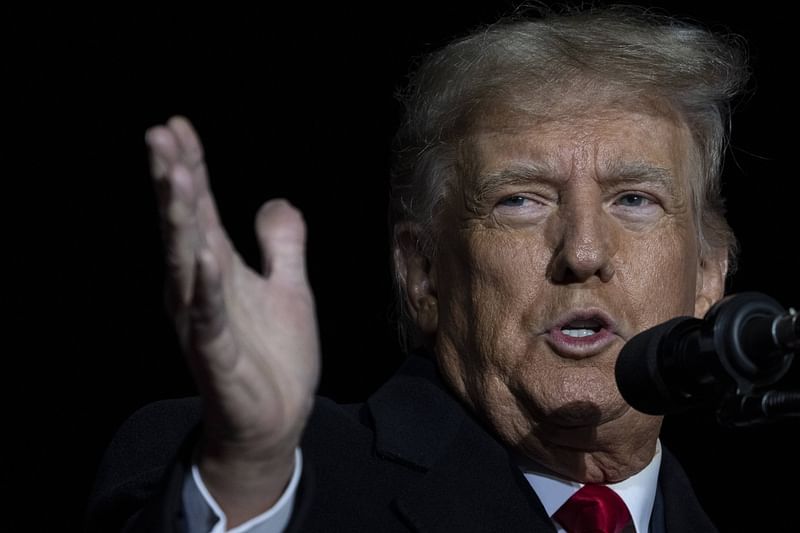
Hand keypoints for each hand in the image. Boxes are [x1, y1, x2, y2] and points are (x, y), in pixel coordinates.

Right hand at [146, 116, 319, 523]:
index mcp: (217, 269)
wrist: (276, 418)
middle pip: (185, 226)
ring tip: (177, 176)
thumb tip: (276, 201)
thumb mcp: (290, 288)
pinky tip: (203, 256)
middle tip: (160, 134)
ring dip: (182, 221)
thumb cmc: (275, 355)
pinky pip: (209, 317)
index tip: (177, 124)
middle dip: (174, 180)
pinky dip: (205, 288)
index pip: (201, 209)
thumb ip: (283, 245)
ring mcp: (205, 321)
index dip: (191, 167)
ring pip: (186, 263)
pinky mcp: (217, 355)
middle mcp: (201, 289)